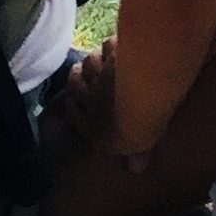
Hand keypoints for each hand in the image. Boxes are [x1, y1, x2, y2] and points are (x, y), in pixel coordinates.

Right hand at [59, 41, 171, 166]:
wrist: (142, 101)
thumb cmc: (138, 130)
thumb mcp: (136, 148)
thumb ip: (136, 157)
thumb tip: (137, 170)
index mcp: (90, 126)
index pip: (73, 112)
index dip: (73, 102)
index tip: (74, 98)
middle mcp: (90, 98)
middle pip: (75, 83)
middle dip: (77, 76)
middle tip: (81, 72)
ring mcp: (99, 74)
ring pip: (88, 62)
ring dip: (92, 59)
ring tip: (97, 57)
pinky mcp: (112, 54)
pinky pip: (106, 46)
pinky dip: (111, 46)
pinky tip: (115, 45)